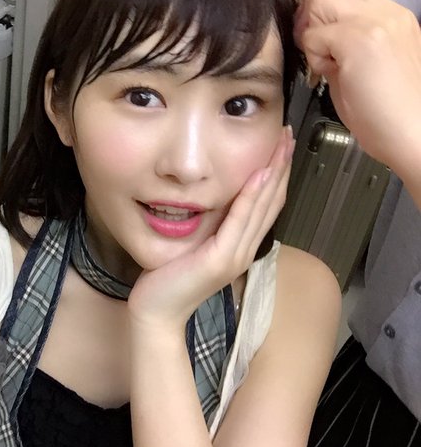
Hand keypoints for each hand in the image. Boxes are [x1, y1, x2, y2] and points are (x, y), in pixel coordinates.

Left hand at [127, 127, 294, 331]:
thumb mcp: (196, 246)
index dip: (276, 175)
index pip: (266, 205)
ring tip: (281, 145)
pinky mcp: (221, 258)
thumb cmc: (170, 279)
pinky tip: (260, 173)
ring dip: (273, 173)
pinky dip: (252, 196)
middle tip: (288, 135)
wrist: (158, 311)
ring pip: (262, 207)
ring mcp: (236, 255)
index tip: (280, 146)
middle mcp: (245, 249)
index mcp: (241, 246)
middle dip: (280, 166)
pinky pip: (240, 220)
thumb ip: (211, 226)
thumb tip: (214, 198)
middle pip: (271, 201)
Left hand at [296, 0, 420, 175]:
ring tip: (326, 63)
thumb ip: (343, 43)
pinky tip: (330, 74)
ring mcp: (374, 23)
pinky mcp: (358, 41)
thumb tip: (315, 36)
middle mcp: (386, 12)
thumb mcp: (365, 65)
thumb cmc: (387, 111)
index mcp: (391, 16)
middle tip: (316, 48)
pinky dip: (312, 56)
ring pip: (318, 4)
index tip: (320, 38)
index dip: (321, 8)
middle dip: (311, 15)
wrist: (412, 134)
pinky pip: (313, 36)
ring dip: (312, 33)